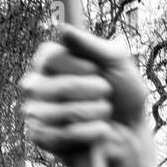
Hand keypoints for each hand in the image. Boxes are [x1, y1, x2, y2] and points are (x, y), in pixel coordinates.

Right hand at [20, 27, 151, 166]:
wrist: (130, 134)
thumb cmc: (124, 96)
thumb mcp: (117, 63)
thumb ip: (91, 45)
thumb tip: (62, 28)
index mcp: (54, 64)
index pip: (47, 56)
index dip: (74, 65)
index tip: (94, 70)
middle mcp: (39, 86)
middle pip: (51, 86)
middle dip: (88, 91)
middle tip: (106, 93)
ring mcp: (36, 112)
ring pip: (56, 112)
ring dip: (91, 113)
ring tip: (104, 113)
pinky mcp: (39, 137)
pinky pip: (59, 135)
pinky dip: (87, 133)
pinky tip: (99, 131)